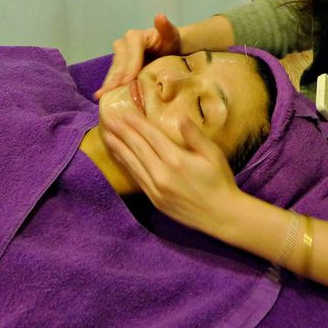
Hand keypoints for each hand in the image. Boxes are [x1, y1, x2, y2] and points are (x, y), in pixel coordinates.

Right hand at [94, 13, 181, 98]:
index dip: (130, 66)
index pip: (131, 52)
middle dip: (116, 77)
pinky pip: (114, 75)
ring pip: (114, 70)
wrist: (169, 49)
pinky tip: (102, 96)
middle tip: (112, 92)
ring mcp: (119, 55)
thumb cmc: (171, 42)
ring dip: (109, 83)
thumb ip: (166, 27)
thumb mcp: (171, 34)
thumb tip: (160, 17)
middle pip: (120, 62)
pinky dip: (109, 85)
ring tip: (103, 96)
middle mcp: (124, 44)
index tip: (128, 80)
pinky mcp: (119, 66)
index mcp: (135, 36)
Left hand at [102, 111, 241, 231]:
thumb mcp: (213, 154)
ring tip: (107, 135)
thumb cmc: (220, 181)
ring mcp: (156, 189)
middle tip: (109, 119)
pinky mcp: (154, 200)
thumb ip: (195, 136)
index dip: (137, 124)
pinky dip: (126, 165)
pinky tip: (120, 157)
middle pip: (138, 148)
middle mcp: (162, 174)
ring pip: (133, 164)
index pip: (152, 137)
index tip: (125, 112)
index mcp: (177, 160)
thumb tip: (181, 117)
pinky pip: (136, 179)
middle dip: (122, 132)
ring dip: (119, 148)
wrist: (220, 215)